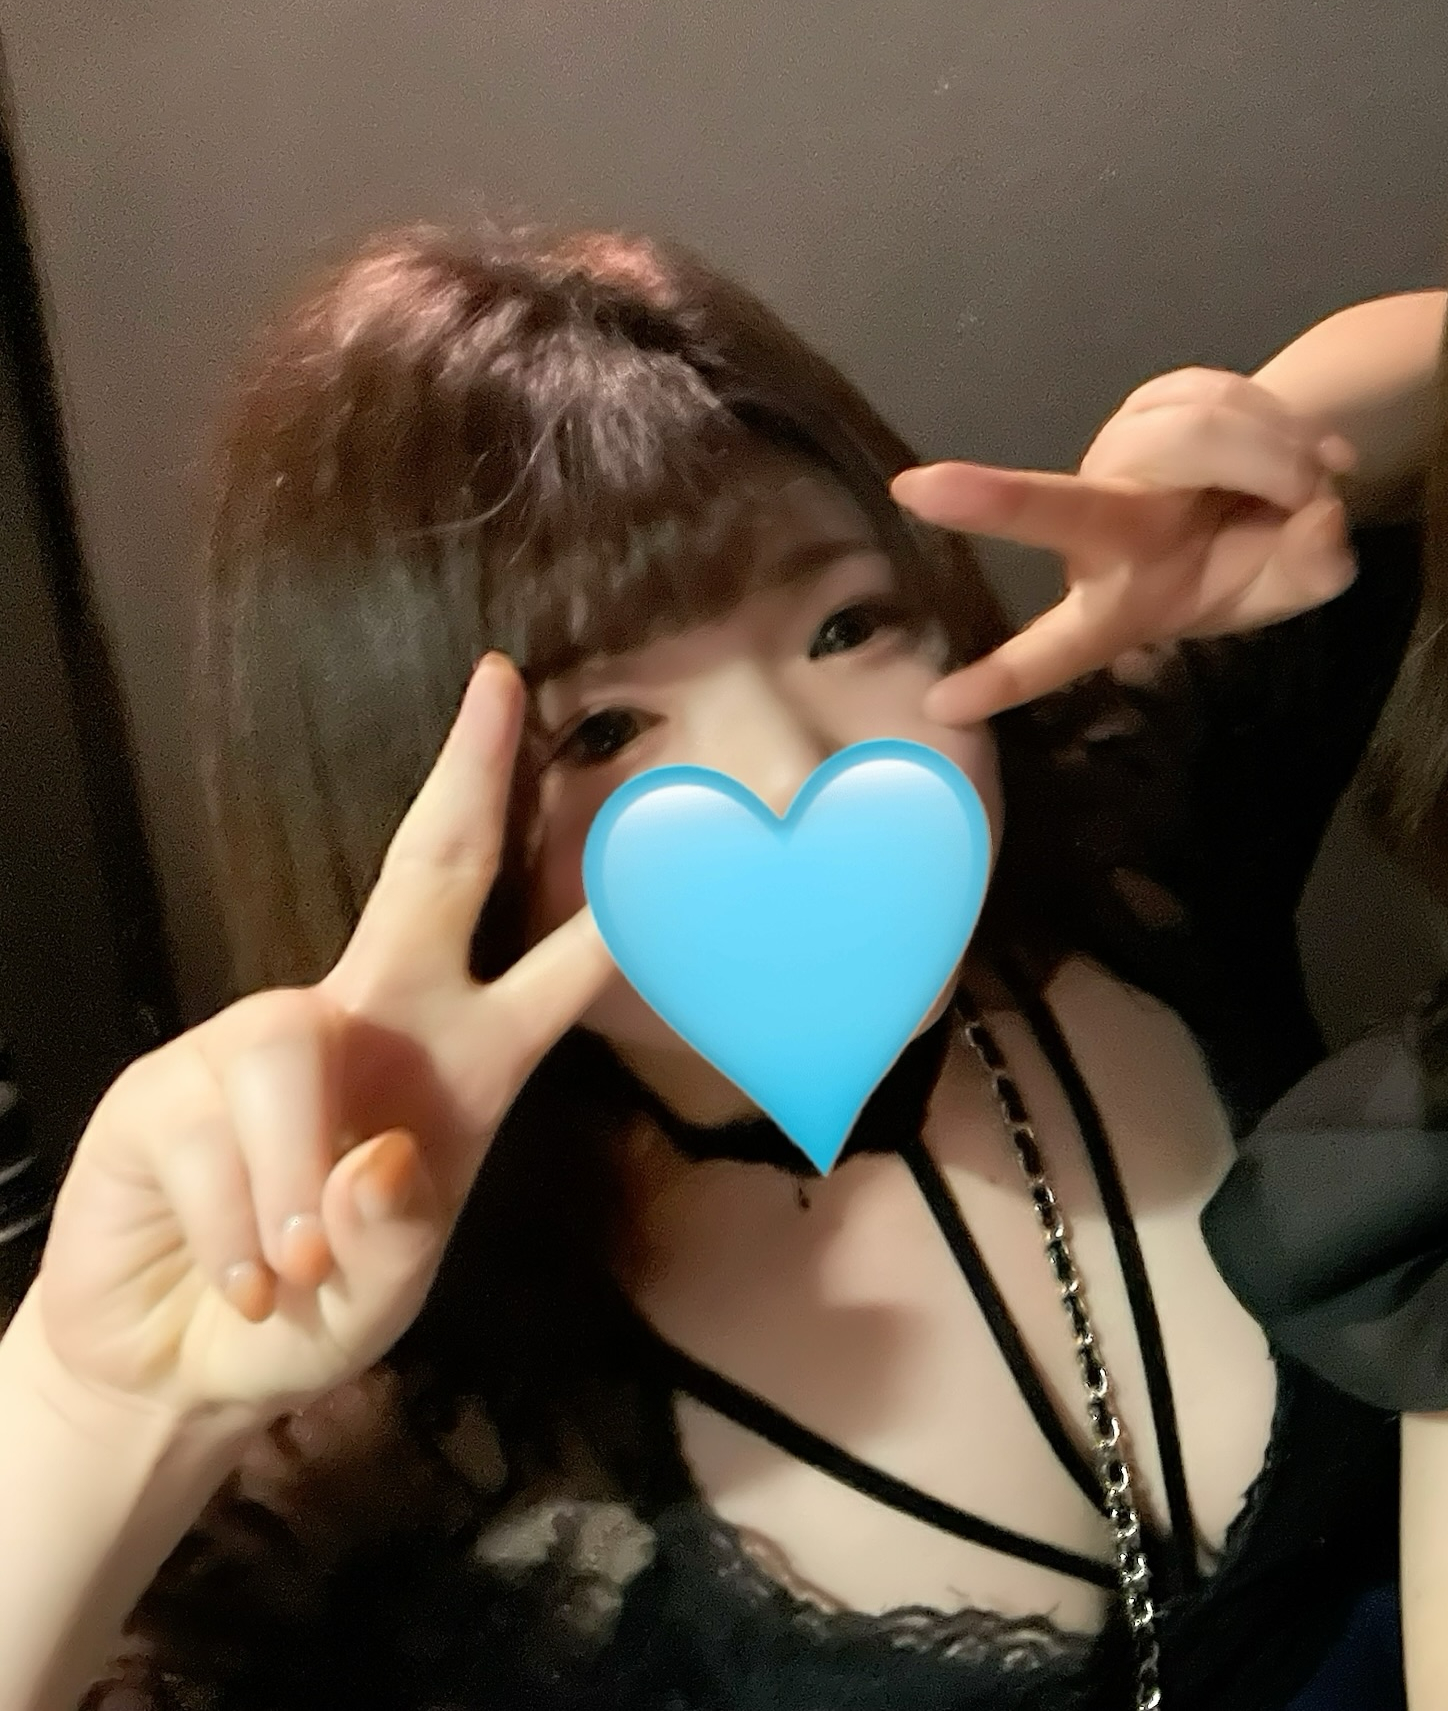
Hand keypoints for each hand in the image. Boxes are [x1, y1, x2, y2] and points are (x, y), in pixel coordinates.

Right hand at [32, 656, 612, 1425]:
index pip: (558, 968)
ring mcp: (259, 1041)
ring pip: (287, 1044)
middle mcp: (374, 1023)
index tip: (672, 815)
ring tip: (295, 1270)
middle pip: (427, 873)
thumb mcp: (383, 1303)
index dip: (620, 903)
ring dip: (295, 1178)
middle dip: (468, 778)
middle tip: (504, 690)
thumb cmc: (311, 1317)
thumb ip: (399, 1242)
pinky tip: (243, 1279)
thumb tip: (380, 1153)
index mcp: (465, 1066)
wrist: (176, 1368)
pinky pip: (208, 1132)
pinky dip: (236, 1231)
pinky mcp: (163, 1086)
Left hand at [892, 368, 1359, 724]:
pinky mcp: (1145, 404)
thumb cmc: (1266, 553)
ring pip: (1200, 436)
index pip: (1061, 648)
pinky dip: (1278, 420)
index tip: (943, 704)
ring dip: (1277, 456)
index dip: (1006, 677)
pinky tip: (1292, 444)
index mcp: (1126, 604)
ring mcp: (1119, 458)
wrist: (1290, 473)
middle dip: (995, 502)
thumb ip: (1312, 567)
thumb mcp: (1299, 584)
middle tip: (918, 490)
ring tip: (1306, 479)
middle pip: (1065, 510)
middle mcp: (1105, 531)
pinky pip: (1218, 398)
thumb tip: (1314, 519)